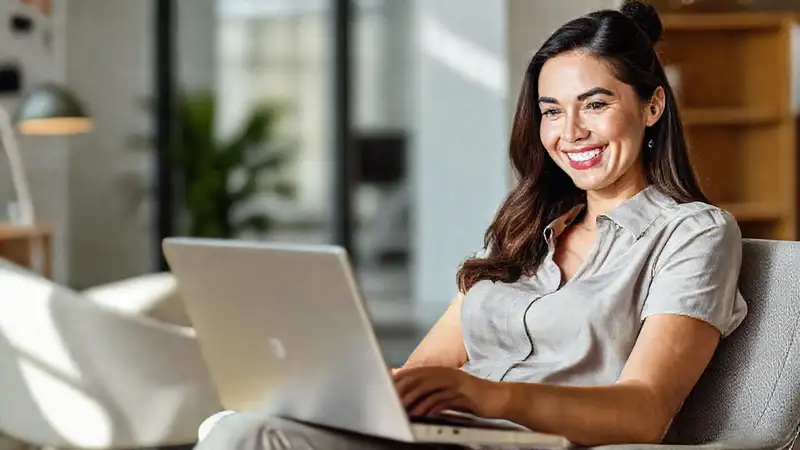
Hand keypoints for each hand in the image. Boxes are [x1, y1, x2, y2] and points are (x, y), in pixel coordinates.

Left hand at [394, 366, 509, 418]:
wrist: (498, 399)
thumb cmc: (472, 399)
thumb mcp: (448, 395)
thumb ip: (431, 395)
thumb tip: (411, 400)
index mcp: (441, 372)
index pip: (415, 373)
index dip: (399, 379)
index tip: (385, 388)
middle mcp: (447, 374)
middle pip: (419, 377)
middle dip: (403, 389)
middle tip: (389, 400)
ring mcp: (456, 382)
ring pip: (429, 387)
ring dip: (414, 398)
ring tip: (401, 408)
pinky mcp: (465, 393)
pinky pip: (444, 399)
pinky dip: (431, 406)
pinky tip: (422, 413)